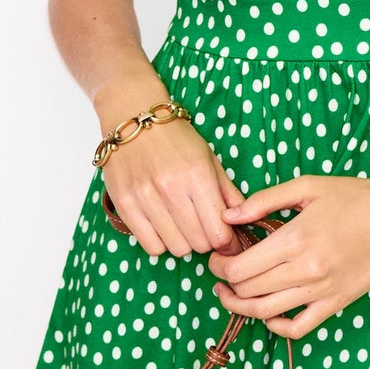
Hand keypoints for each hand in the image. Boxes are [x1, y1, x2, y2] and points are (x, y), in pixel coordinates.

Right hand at [99, 119, 250, 257]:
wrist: (134, 120)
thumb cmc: (177, 139)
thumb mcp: (210, 159)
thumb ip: (228, 192)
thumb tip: (244, 221)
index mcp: (199, 177)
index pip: (219, 233)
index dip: (228, 243)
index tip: (227, 241)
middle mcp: (172, 189)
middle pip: (199, 243)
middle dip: (207, 241)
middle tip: (203, 229)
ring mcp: (146, 198)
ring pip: (176, 249)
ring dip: (184, 243)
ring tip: (182, 226)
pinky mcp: (125, 205)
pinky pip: (151, 246)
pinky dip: (160, 243)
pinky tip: (163, 227)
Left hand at [208, 172, 369, 337]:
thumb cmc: (355, 196)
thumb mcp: (307, 187)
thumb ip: (264, 200)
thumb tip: (228, 217)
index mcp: (296, 239)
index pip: (240, 268)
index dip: (218, 266)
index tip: (215, 258)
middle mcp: (307, 269)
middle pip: (249, 291)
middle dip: (226, 284)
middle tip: (220, 273)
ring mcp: (324, 290)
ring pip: (267, 312)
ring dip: (241, 307)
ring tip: (232, 295)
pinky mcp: (338, 303)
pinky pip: (299, 328)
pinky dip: (276, 326)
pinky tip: (268, 313)